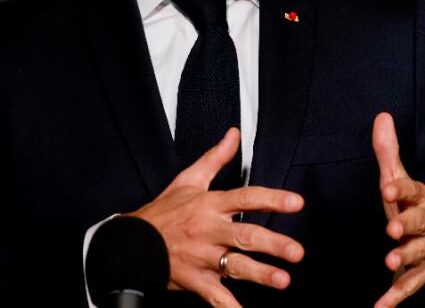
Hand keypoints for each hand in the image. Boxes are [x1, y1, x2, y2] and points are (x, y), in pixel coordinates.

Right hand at [127, 128, 304, 307]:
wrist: (126, 244)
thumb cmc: (163, 212)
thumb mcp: (188, 180)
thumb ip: (216, 158)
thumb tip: (235, 133)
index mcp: (210, 204)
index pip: (246, 197)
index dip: (272, 199)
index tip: (297, 203)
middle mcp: (208, 230)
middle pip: (245, 236)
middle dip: (273, 244)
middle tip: (297, 251)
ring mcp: (201, 257)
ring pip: (234, 267)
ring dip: (260, 274)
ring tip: (284, 280)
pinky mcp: (193, 280)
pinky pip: (214, 296)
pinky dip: (228, 307)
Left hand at [372, 113, 424, 307]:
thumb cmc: (417, 209)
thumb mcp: (404, 183)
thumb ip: (389, 153)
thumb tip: (381, 116)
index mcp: (422, 197)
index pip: (413, 189)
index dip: (401, 189)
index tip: (387, 188)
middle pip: (421, 221)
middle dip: (408, 223)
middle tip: (392, 227)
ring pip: (420, 252)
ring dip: (405, 257)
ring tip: (390, 261)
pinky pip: (413, 285)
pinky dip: (396, 297)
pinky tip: (379, 306)